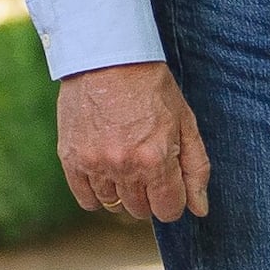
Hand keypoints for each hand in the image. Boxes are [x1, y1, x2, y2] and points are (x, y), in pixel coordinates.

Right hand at [58, 60, 209, 225]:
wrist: (107, 59)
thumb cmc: (152, 88)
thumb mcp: (185, 123)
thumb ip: (195, 169)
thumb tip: (200, 210)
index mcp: (155, 159)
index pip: (168, 210)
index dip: (173, 201)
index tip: (171, 184)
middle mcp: (123, 167)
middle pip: (141, 210)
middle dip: (150, 195)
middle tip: (149, 167)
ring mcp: (93, 164)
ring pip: (114, 205)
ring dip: (124, 193)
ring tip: (126, 163)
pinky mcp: (70, 159)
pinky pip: (85, 199)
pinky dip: (97, 193)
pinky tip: (106, 173)